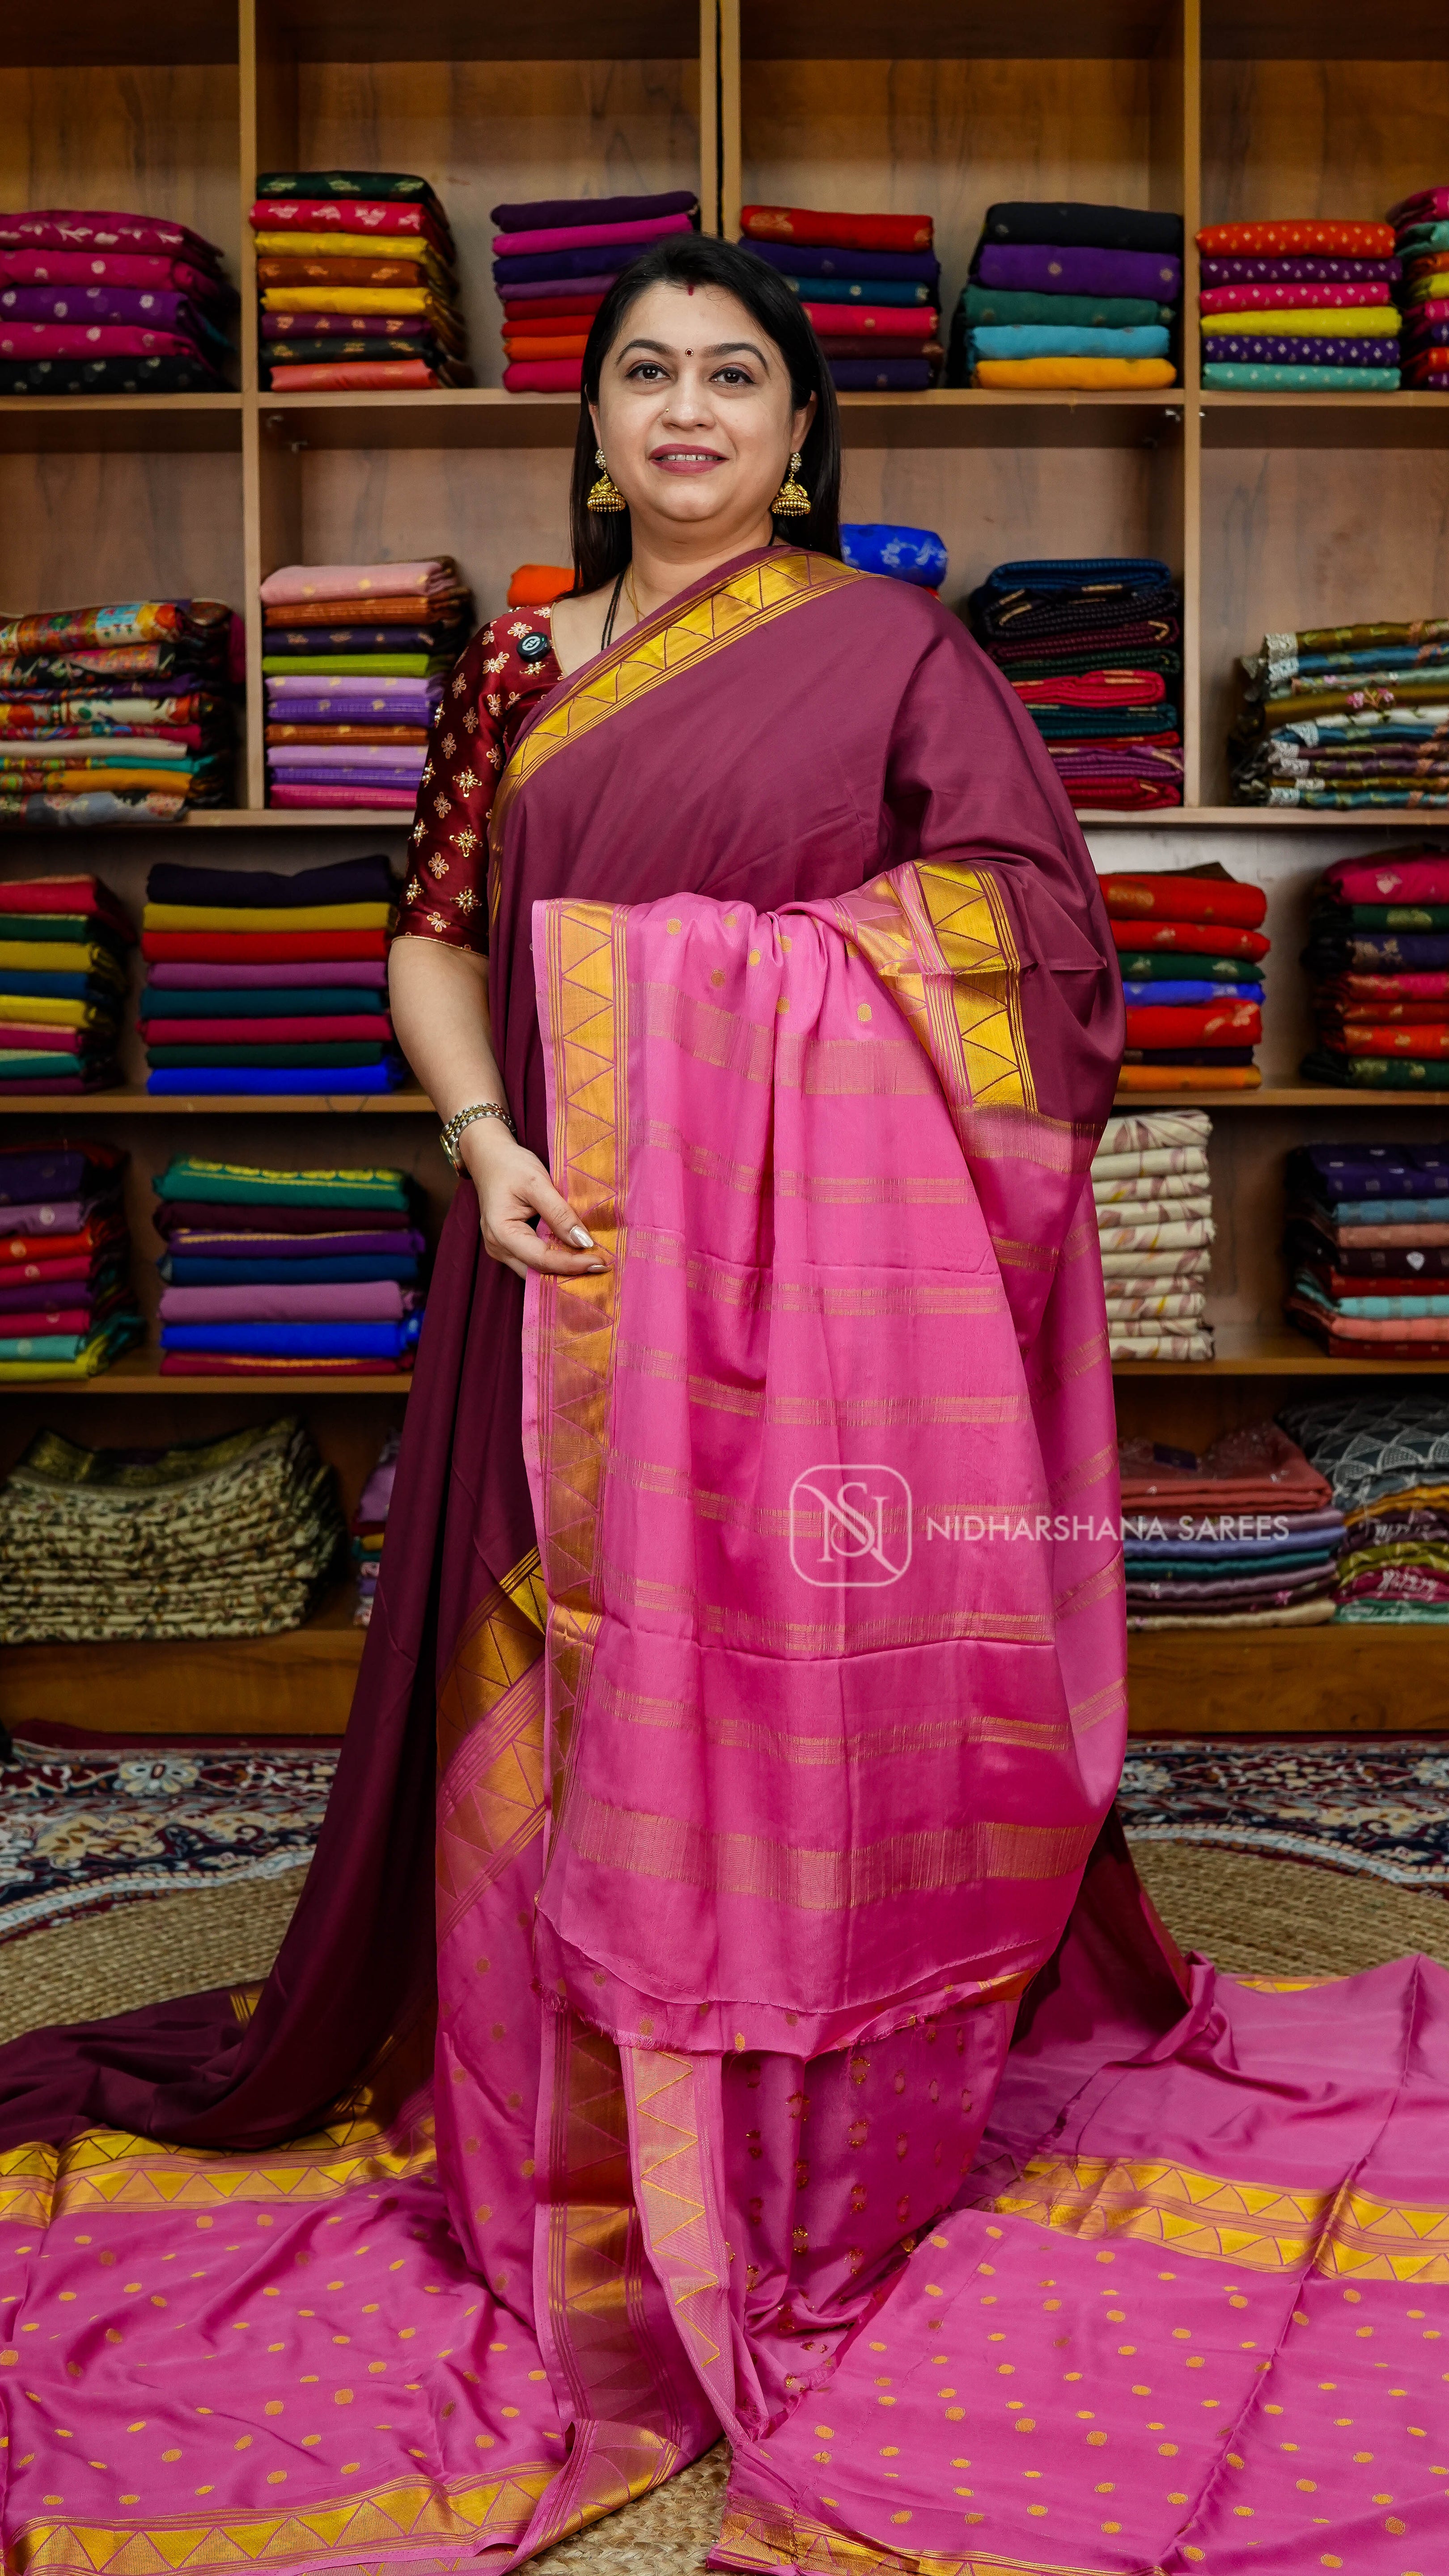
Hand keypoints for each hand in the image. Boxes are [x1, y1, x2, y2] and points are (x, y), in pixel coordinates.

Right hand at [457, 1117, 607, 1282]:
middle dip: (569, 1273)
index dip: (572, 1264)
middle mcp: (498, 1247)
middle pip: (538, 1271)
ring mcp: (501, 1249)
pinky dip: (555, 1260)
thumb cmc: (510, 1165)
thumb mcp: (537, 1183)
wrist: (489, 1156)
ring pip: (536, 1270)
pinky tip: (576, 1255)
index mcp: (501, 1233)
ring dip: (563, 1269)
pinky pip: (533, 1261)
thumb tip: (583, 1242)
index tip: (600, 1262)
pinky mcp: (509, 1246)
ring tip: (593, 1263)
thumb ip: (559, 1213)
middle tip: (602, 1266)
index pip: (542, 1259)